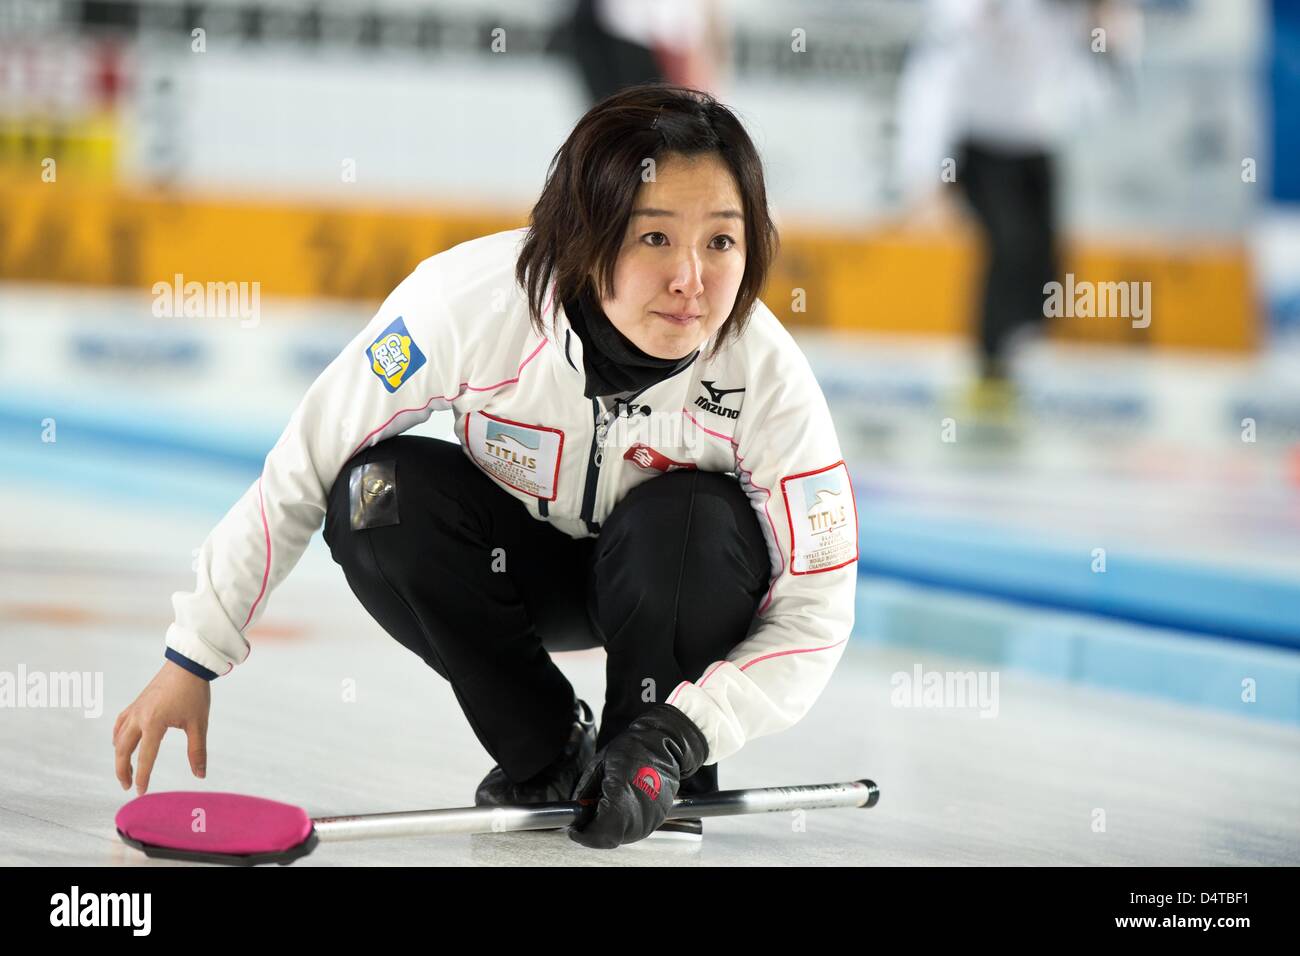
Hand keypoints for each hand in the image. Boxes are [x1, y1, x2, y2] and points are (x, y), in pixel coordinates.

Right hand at [113, 660, 211, 794]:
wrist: (188, 664)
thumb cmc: (195, 693)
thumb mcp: (198, 723)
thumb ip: (197, 751)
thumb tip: (200, 775)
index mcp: (154, 723)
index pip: (145, 757)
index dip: (142, 777)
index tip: (140, 792)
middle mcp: (139, 717)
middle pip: (123, 750)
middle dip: (122, 770)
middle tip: (127, 785)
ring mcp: (135, 709)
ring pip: (119, 738)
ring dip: (119, 755)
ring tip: (125, 770)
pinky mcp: (136, 703)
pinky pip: (120, 724)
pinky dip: (118, 737)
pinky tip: (121, 744)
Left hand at [567, 703, 708, 848]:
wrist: (662, 744)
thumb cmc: (633, 748)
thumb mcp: (598, 765)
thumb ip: (585, 794)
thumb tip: (578, 813)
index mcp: (622, 794)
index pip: (599, 833)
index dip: (583, 835)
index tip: (574, 830)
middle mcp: (639, 811)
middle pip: (610, 838)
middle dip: (594, 833)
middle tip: (585, 819)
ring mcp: (652, 817)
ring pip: (622, 837)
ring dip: (609, 830)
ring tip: (604, 810)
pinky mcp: (659, 817)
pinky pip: (635, 830)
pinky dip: (623, 825)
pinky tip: (620, 809)